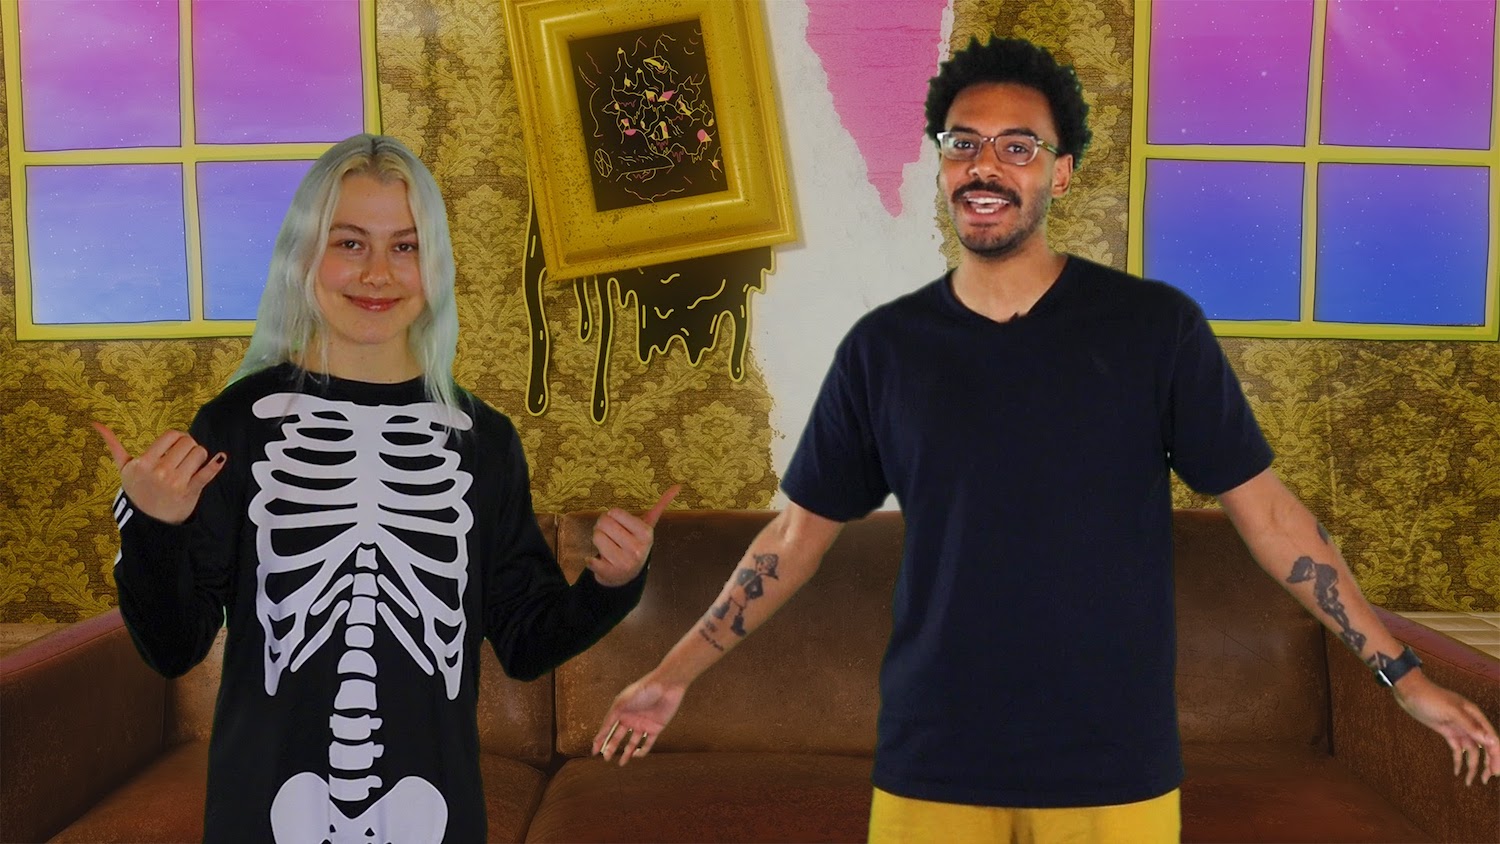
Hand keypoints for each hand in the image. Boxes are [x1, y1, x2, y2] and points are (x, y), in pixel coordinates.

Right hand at [93, 422, 226, 525]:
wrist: (148, 520)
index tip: (176, 446)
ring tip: (191, 464)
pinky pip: (208, 473)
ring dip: (199, 456)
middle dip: (188, 446)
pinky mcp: (191, 492)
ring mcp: (176, 482)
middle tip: (183, 456)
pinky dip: (216, 464)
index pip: (172, 435)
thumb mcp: (124, 469)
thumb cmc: (137, 489)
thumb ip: (113, 445)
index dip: (178, 438)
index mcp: (144, 463)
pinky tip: (221, 457)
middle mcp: (160, 472)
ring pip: (200, 453)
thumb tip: (96, 424)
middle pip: (188, 442)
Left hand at [587, 484, 679, 587]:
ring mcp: (624, 562)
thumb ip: (661, 506)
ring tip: (608, 547)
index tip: (618, 524)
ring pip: (595, 537)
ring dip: (597, 541)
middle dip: (602, 527)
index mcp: (646, 534)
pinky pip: (590, 560)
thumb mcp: (647, 526)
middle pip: (603, 523)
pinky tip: (600, 562)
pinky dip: (590, 560)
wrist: (627, 575)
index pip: (614, 512)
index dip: (611, 516)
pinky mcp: (610, 574)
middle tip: (610, 535)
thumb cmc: (635, 543)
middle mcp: (637, 549)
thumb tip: (678, 486)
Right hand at [592, 674, 684, 765]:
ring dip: (626, 753)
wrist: (666, 686)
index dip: (600, 740)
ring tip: (621, 763)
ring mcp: (643, 724)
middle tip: (606, 758)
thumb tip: (602, 729)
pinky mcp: (656, 728)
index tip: (594, 751)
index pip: (607, 728)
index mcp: (620, 711)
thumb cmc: (643, 690)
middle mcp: (630, 719)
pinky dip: (642, 751)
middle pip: (618, 737)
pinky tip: (635, 755)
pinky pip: (648, 743)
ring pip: (632, 743)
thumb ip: (611, 716)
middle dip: (611, 748)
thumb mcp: (622, 701)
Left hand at [1394, 672, 1499, 784]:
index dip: (1496, 756)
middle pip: (1485, 747)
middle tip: (1486, 780)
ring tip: (1468, 782)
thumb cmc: (1430, 697)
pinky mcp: (1447, 732)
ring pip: (1472, 750)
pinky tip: (1457, 772)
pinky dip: (1458, 760)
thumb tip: (1490, 740)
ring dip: (1472, 765)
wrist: (1409, 692)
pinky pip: (1457, 749)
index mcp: (1475, 715)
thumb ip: (1470, 726)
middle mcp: (1470, 723)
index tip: (1496, 773)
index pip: (1492, 739)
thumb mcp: (1450, 711)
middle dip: (1488, 763)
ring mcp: (1459, 728)